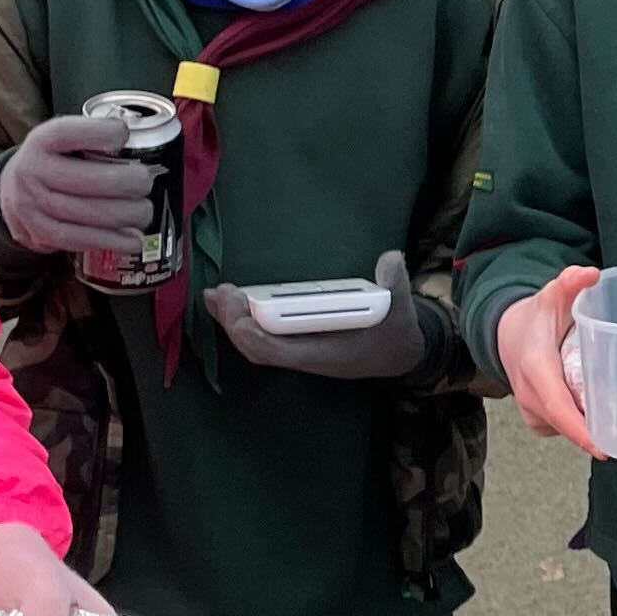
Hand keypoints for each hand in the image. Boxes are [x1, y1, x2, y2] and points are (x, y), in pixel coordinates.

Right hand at [0, 111, 155, 258]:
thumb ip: (92, 137)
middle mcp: (33, 172)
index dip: (99, 133)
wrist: (9, 193)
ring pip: (89, 213)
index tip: (123, 134)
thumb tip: (136, 139)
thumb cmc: (50, 162)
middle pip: (88, 180)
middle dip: (128, 183)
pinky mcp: (41, 234)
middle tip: (144, 182)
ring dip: (127, 214)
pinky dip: (113, 241)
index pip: (67, 133)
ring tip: (144, 211)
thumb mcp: (61, 140)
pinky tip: (133, 239)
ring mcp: (34, 206)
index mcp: (41, 142)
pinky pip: (82, 240)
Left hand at [206, 251, 429, 381]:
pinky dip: (243, 320)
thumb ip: (395, 285)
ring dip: (233, 321)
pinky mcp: (297, 342)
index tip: (239, 311)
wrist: (399, 356)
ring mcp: (299, 350)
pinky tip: (231, 301)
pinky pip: (262, 336)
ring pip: (257, 344)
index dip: (256, 334)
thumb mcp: (401, 310)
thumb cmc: (395, 334)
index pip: (281, 351)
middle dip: (235, 323)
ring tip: (215, 296)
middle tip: (222, 293)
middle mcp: (307, 356)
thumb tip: (390, 260)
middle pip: (259, 348)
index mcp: (327, 354)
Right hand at [496, 266, 601, 452]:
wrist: (506, 335)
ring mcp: (534, 412)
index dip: (581, 430)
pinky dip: (587, 429)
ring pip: (568, 430)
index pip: (558, 407)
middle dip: (602, 435)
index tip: (603, 447)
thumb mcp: (551, 297)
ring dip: (598, 433)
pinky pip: (566, 429)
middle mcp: (532, 396)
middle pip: (568, 426)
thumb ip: (569, 283)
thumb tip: (590, 274)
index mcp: (536, 370)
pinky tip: (613, 423)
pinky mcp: (541, 419)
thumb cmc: (532, 319)